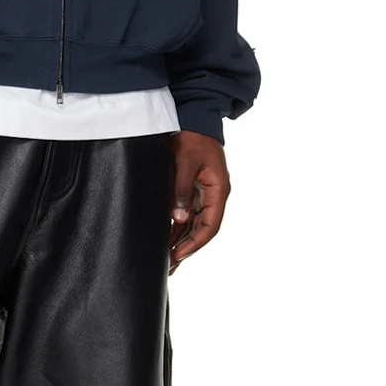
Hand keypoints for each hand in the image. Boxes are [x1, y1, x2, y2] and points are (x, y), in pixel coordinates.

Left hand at [167, 130, 229, 273]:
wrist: (195, 118)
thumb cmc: (193, 137)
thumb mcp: (185, 162)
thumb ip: (181, 190)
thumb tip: (178, 217)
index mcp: (218, 190)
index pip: (210, 226)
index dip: (195, 243)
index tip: (179, 255)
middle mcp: (213, 196)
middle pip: (202, 229)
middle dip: (186, 248)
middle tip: (170, 267)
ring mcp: (204, 194)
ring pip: (194, 225)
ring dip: (181, 241)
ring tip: (167, 260)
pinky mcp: (193, 190)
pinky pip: (187, 214)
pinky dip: (177, 228)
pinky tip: (167, 240)